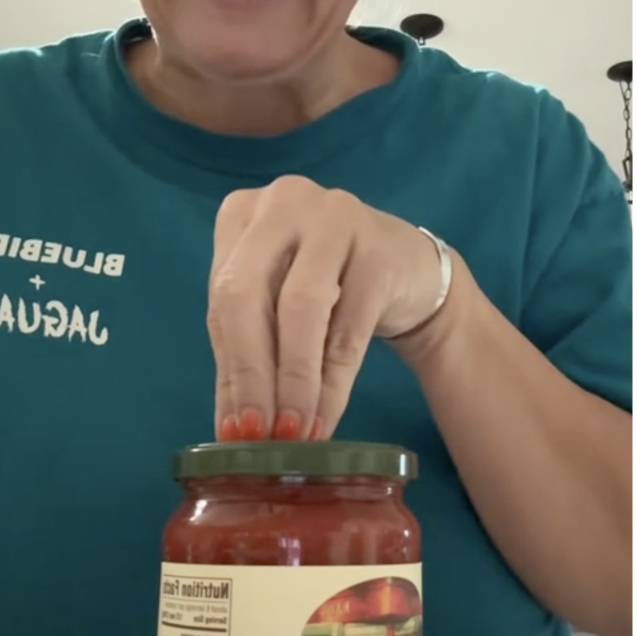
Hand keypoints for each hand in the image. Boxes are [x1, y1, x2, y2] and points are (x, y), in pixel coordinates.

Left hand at [208, 175, 447, 441]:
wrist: (414, 268)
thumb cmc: (333, 286)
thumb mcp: (278, 306)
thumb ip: (250, 353)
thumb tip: (231, 430)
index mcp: (243, 214)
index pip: (222, 299)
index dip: (229, 369)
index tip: (233, 431)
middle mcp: (284, 202)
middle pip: (249, 296)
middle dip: (253, 375)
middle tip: (259, 435)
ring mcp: (336, 217)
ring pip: (301, 310)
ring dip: (296, 381)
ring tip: (295, 432)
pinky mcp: (381, 249)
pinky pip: (350, 324)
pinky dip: (335, 379)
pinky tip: (327, 415)